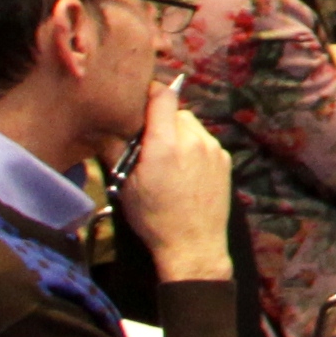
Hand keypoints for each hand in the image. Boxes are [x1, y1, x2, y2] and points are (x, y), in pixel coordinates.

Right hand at [127, 84, 234, 282]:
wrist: (193, 245)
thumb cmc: (153, 217)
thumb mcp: (125, 184)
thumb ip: (118, 149)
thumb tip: (110, 124)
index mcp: (166, 143)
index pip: (162, 96)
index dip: (150, 91)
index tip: (139, 98)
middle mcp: (194, 139)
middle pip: (176, 111)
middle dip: (161, 120)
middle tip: (147, 141)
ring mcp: (213, 149)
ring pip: (191, 125)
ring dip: (178, 133)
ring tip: (167, 158)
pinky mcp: (225, 160)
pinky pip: (204, 141)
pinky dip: (193, 146)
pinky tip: (184, 169)